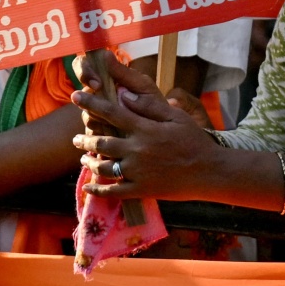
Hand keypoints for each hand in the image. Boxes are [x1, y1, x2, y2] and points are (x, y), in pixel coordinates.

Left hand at [71, 52, 221, 198]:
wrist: (209, 172)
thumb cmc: (194, 140)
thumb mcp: (176, 117)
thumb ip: (149, 105)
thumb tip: (124, 94)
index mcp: (145, 129)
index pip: (111, 112)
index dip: (91, 103)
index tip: (76, 96)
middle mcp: (137, 150)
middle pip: (101, 141)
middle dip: (83, 139)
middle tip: (75, 138)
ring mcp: (137, 172)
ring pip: (103, 166)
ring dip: (89, 161)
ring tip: (83, 158)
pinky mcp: (140, 190)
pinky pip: (112, 191)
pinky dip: (97, 190)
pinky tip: (88, 188)